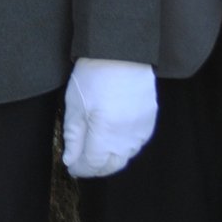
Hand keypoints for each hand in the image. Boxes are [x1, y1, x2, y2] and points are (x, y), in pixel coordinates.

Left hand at [61, 58, 157, 177]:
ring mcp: (141, 129)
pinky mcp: (150, 120)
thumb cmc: (93, 75)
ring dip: (111, 158)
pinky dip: (124, 147)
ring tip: (97, 152)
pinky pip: (137, 143)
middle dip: (96, 168)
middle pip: (112, 165)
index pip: (93, 164)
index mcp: (105, 133)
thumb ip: (73, 137)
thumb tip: (71, 160)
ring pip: (126, 156)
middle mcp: (126, 136)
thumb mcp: (74, 105)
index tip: (71, 166)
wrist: (121, 52)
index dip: (81, 168)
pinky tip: (114, 140)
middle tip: (82, 163)